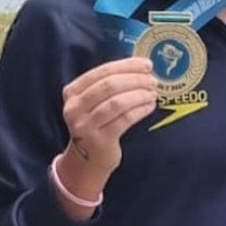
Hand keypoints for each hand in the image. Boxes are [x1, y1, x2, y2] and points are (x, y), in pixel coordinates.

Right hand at [56, 57, 157, 205]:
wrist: (86, 161)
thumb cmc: (96, 125)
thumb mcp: (93, 103)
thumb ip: (109, 85)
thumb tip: (141, 67)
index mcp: (72, 92)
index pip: (101, 71)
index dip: (127, 66)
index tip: (147, 64)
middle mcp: (74, 107)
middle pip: (110, 85)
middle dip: (136, 80)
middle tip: (153, 80)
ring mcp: (85, 125)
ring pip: (118, 102)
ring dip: (140, 94)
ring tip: (153, 93)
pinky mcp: (99, 140)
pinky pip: (124, 119)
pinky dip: (140, 110)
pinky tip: (150, 106)